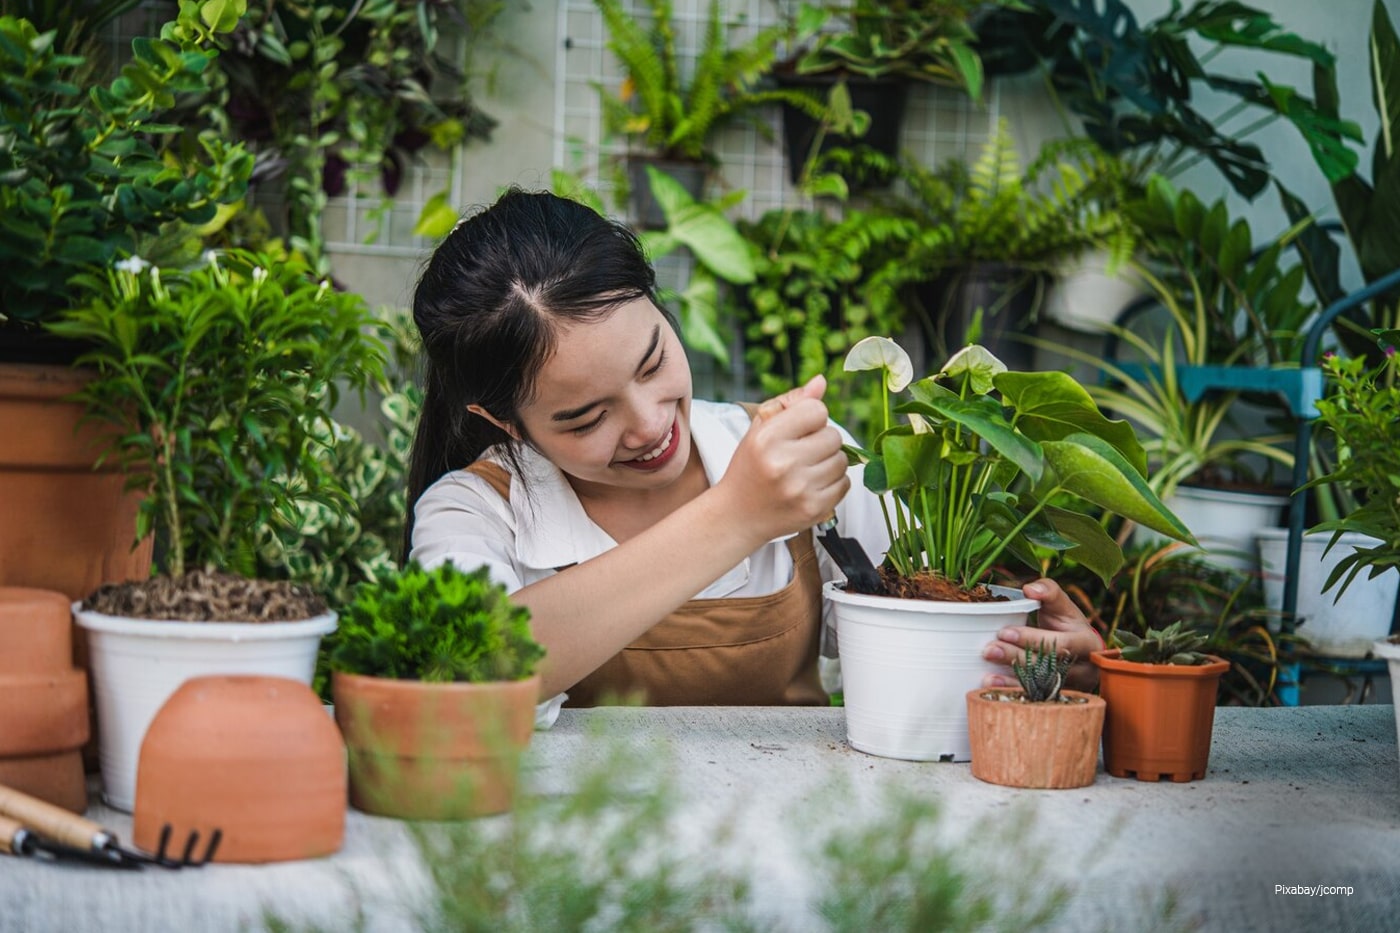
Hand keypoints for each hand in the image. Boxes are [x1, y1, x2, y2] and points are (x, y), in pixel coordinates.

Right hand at [721, 375, 850, 540]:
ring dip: (829, 462)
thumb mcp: (760, 429)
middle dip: (821, 441)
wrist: (737, 515)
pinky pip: (844, 484)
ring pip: (842, 461)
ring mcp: (800, 489)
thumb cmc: (751, 465)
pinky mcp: (814, 509)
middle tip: (800, 453)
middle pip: (834, 436)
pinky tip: (811, 486)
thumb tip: (821, 381)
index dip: (811, 418)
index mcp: (767, 438)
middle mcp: (783, 463)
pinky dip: (833, 483)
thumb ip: (791, 402)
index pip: (817, 410)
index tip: (796, 431)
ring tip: (805, 470)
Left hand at [980, 578, 1103, 691]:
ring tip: (987, 676)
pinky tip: (994, 688)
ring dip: (1012, 681)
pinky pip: (1035, 698)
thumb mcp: (1063, 606)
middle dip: (1016, 658)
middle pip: (1049, 667)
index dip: (1032, 638)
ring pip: (1041, 687)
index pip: (1060, 643)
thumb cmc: (1068, 625)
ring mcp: (1074, 688)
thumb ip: (1049, 592)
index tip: (1005, 632)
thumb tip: (1030, 589)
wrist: (1080, 653)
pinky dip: (1013, 693)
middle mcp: (1085, 669)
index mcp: (1088, 644)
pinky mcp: (1060, 699)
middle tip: (989, 650)